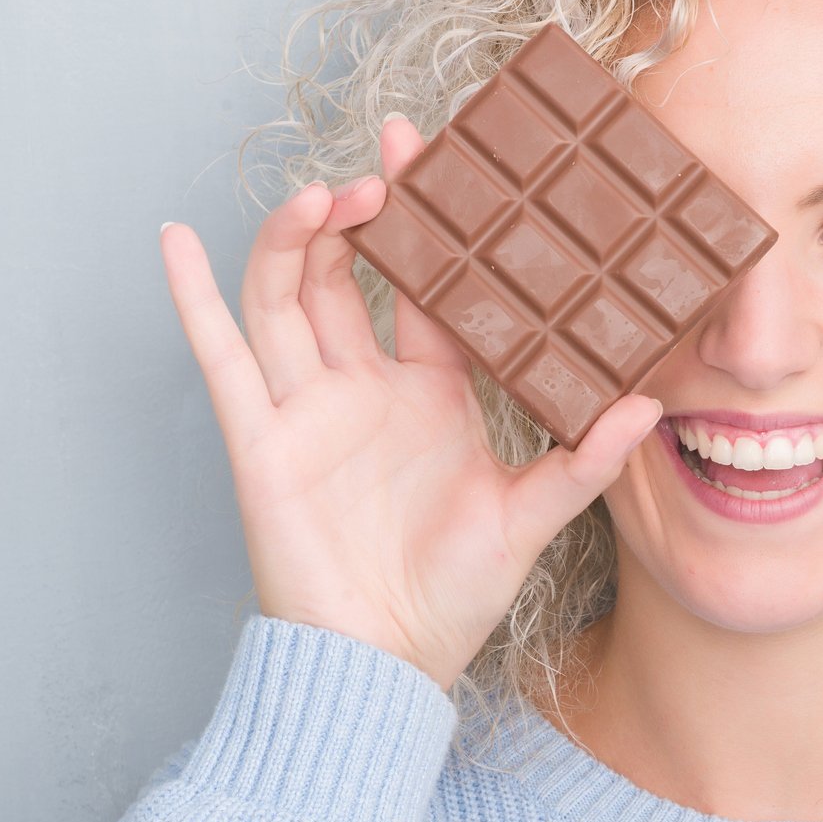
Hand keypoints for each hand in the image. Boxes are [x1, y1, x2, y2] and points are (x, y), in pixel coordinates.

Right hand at [158, 115, 660, 689]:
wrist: (383, 663)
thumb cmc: (454, 596)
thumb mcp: (529, 519)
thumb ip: (582, 460)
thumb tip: (647, 406)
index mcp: (429, 393)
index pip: (426, 289)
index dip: (429, 226)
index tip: (436, 159)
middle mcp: (363, 388)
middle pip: (350, 273)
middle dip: (362, 212)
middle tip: (386, 160)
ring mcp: (307, 408)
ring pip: (287, 296)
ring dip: (298, 238)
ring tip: (323, 192)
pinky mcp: (260, 439)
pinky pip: (220, 356)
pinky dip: (192, 297)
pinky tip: (175, 240)